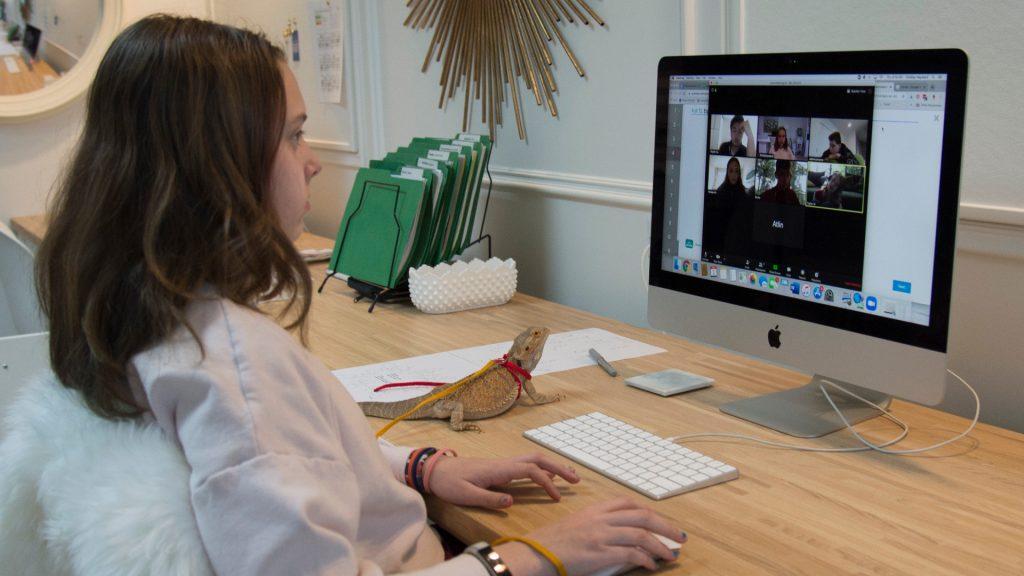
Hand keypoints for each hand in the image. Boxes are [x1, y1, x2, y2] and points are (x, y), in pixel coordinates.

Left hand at [427, 452, 579, 507]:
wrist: (435, 469)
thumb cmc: (449, 483)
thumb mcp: (466, 495)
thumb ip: (489, 498)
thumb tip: (512, 501)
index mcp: (498, 470)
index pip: (530, 471)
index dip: (546, 482)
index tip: (556, 497)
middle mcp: (504, 463)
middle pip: (537, 459)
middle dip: (558, 467)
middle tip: (576, 479)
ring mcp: (502, 464)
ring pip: (532, 459)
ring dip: (552, 465)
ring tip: (569, 475)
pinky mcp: (499, 468)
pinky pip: (525, 464)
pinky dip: (541, 467)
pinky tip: (548, 475)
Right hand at [498, 497, 686, 575]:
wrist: (536, 553)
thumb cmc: (552, 543)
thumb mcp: (575, 525)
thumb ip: (597, 525)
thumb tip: (619, 535)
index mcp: (594, 510)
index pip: (627, 503)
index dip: (648, 511)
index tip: (659, 521)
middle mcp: (600, 519)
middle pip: (642, 516)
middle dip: (665, 526)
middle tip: (679, 537)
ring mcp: (601, 535)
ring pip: (641, 535)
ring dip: (660, 546)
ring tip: (670, 556)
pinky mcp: (600, 554)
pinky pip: (631, 554)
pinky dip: (646, 559)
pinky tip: (651, 565)